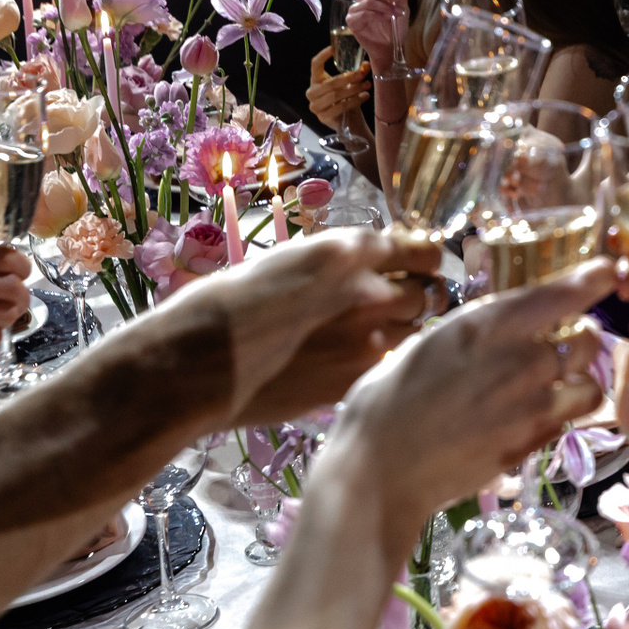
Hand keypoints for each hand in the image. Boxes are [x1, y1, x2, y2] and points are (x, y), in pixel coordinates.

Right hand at [167, 227, 442, 425]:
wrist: (197, 362)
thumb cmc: (226, 305)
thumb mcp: (288, 262)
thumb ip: (337, 266)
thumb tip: (368, 270)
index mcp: (348, 250)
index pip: (423, 250)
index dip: (422, 261)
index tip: (414, 269)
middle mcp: (369, 289)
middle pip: (430, 292)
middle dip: (420, 299)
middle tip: (399, 308)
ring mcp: (368, 338)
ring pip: (419, 331)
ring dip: (407, 331)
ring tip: (377, 337)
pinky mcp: (357, 378)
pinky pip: (393, 364)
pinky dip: (386, 362)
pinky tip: (359, 363)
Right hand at [306, 46, 368, 129]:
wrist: (349, 121)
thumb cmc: (347, 99)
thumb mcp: (352, 84)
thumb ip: (357, 74)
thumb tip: (367, 64)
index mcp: (316, 80)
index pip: (315, 65)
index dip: (322, 56)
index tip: (332, 48)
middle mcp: (312, 92)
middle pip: (330, 82)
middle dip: (349, 77)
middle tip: (362, 74)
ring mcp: (316, 106)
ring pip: (336, 95)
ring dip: (354, 89)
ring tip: (367, 85)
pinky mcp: (323, 117)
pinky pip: (340, 107)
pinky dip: (354, 101)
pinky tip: (364, 96)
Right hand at [329, 259, 616, 525]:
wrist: (381, 471)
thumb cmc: (386, 402)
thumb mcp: (428, 344)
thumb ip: (476, 334)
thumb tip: (503, 328)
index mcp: (486, 326)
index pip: (558, 295)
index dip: (589, 280)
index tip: (607, 271)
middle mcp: (520, 360)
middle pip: (586, 339)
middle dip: (582, 338)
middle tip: (566, 342)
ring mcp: (532, 406)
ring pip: (590, 386)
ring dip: (581, 381)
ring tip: (559, 384)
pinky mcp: (533, 443)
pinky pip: (568, 422)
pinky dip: (561, 416)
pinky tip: (533, 417)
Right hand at [346, 0, 407, 75]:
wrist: (391, 47)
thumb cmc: (396, 28)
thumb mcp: (402, 10)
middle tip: (397, 1)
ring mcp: (356, 9)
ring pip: (369, 1)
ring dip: (384, 7)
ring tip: (394, 14)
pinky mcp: (352, 20)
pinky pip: (363, 12)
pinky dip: (375, 15)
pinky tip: (384, 19)